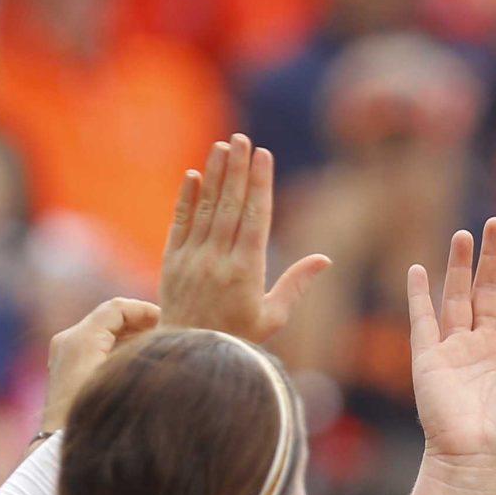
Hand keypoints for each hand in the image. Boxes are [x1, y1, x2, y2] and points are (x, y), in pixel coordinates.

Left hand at [40, 296, 161, 433]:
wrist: (60, 446)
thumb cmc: (96, 416)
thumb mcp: (125, 379)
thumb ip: (143, 354)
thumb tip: (167, 340)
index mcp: (81, 339)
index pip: (116, 308)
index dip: (144, 311)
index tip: (167, 320)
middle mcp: (68, 340)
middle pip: (109, 317)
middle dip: (138, 322)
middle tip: (165, 333)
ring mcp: (63, 352)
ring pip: (102, 330)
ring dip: (129, 334)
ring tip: (155, 346)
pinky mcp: (64, 365)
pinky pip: (94, 344)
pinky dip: (116, 345)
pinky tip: (136, 360)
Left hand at [159, 134, 331, 339]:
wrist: (190, 356)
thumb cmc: (239, 340)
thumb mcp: (273, 318)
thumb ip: (296, 285)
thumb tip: (324, 259)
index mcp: (246, 272)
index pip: (255, 217)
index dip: (260, 183)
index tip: (264, 155)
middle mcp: (218, 260)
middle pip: (230, 205)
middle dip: (238, 168)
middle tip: (243, 138)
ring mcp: (192, 259)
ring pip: (206, 208)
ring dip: (216, 174)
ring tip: (223, 145)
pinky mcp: (171, 262)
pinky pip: (180, 222)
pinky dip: (186, 198)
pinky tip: (194, 174)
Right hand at [408, 218, 495, 488]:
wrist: (478, 458)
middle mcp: (485, 345)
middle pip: (489, 290)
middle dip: (493, 257)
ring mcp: (456, 350)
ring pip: (458, 297)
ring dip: (461, 266)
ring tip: (465, 234)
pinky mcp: (429, 359)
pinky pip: (422, 320)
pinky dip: (419, 295)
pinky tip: (419, 269)